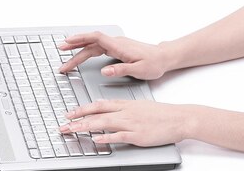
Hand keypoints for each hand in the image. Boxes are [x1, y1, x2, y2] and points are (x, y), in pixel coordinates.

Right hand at [58, 32, 168, 79]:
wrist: (164, 57)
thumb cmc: (154, 63)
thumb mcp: (139, 70)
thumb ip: (121, 70)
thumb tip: (104, 71)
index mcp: (119, 46)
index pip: (96, 38)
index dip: (81, 39)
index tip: (67, 42)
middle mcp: (116, 43)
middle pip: (91, 42)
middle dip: (74, 46)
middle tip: (60, 52)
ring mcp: (116, 45)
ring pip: (94, 45)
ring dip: (79, 50)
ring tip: (66, 58)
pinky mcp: (117, 49)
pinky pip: (98, 47)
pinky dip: (87, 51)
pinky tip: (82, 54)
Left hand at [59, 99, 189, 146]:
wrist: (178, 118)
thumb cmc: (161, 113)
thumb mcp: (139, 105)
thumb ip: (122, 107)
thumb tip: (106, 107)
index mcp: (126, 104)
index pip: (99, 104)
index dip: (83, 108)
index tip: (70, 113)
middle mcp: (126, 112)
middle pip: (98, 113)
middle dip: (78, 118)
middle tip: (64, 124)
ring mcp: (131, 123)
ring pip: (104, 123)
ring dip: (86, 127)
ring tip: (73, 130)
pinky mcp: (138, 135)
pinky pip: (119, 136)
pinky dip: (106, 137)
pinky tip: (97, 140)